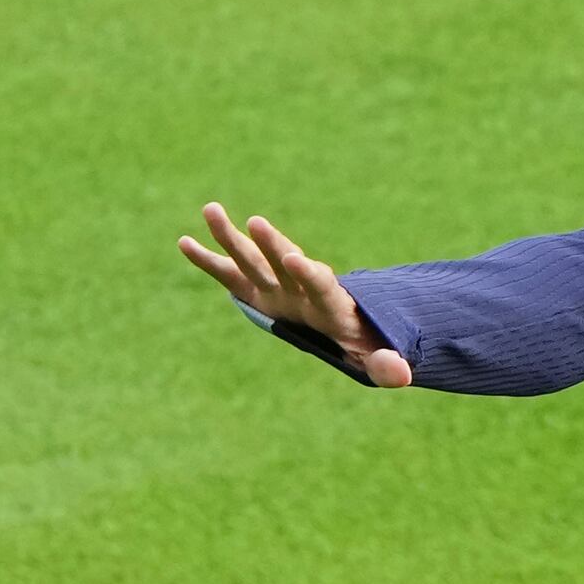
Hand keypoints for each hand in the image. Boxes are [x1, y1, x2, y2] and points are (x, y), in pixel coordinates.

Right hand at [182, 202, 410, 386]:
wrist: (350, 324)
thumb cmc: (364, 343)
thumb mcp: (378, 358)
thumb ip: (387, 365)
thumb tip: (400, 374)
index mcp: (332, 303)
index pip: (322, 286)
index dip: (312, 275)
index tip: (299, 259)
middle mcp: (302, 287)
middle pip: (285, 262)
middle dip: (271, 244)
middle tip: (257, 223)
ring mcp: (278, 286)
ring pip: (254, 259)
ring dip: (232, 237)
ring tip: (211, 209)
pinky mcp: (259, 291)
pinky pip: (230, 274)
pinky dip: (210, 261)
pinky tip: (184, 242)